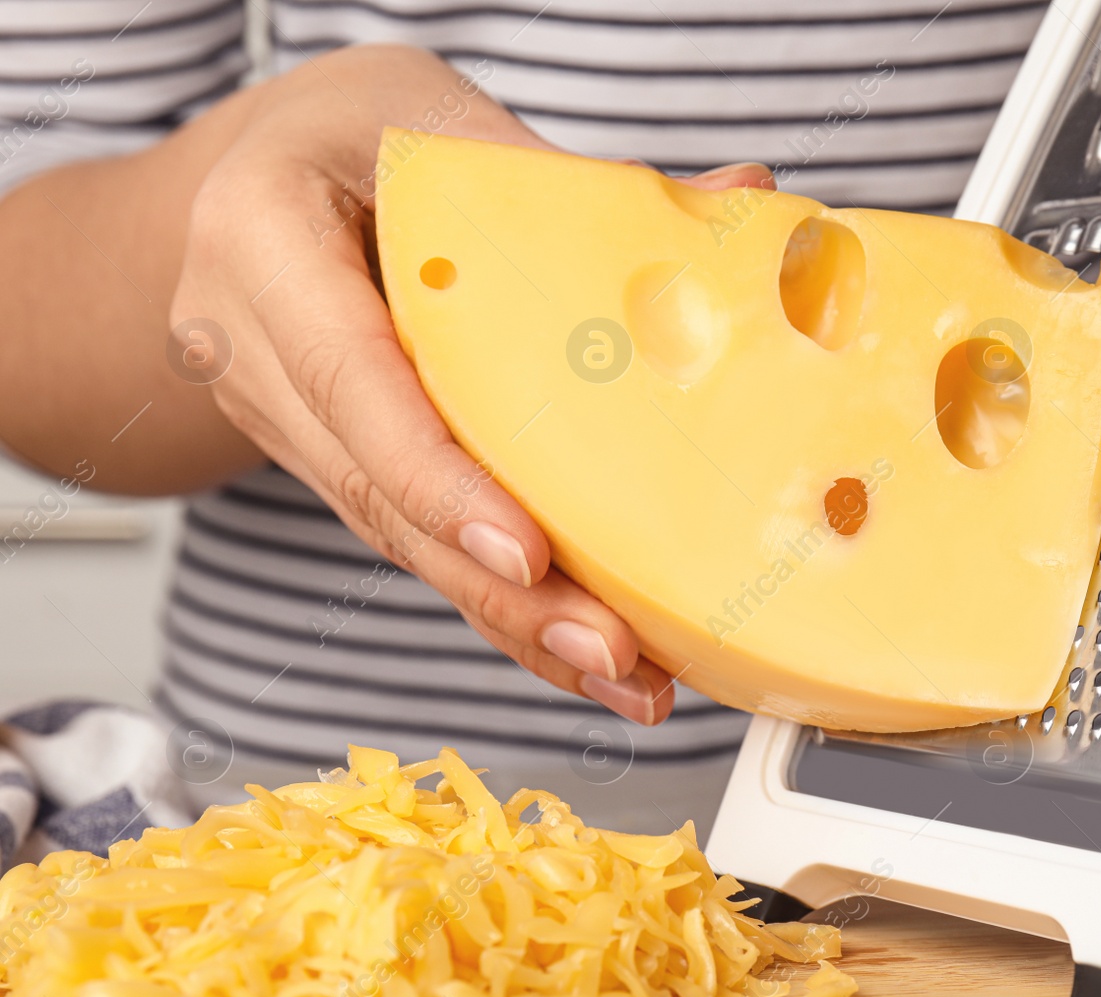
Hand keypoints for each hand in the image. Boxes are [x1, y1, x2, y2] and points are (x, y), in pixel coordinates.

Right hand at [170, 44, 772, 723]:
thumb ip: (566, 180)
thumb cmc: (349, 133)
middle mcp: (256, 353)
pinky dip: (506, 601)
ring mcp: (291, 425)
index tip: (527, 551)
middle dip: (502, 592)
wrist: (261, 174)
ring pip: (404, 543)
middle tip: (613, 654)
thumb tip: (747, 193)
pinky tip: (588, 655)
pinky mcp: (343, 466)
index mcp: (261, 245)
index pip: (351, 380)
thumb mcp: (436, 117)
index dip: (438, 478)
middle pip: (383, 497)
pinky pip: (422, 541)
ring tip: (629, 679)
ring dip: (517, 622)